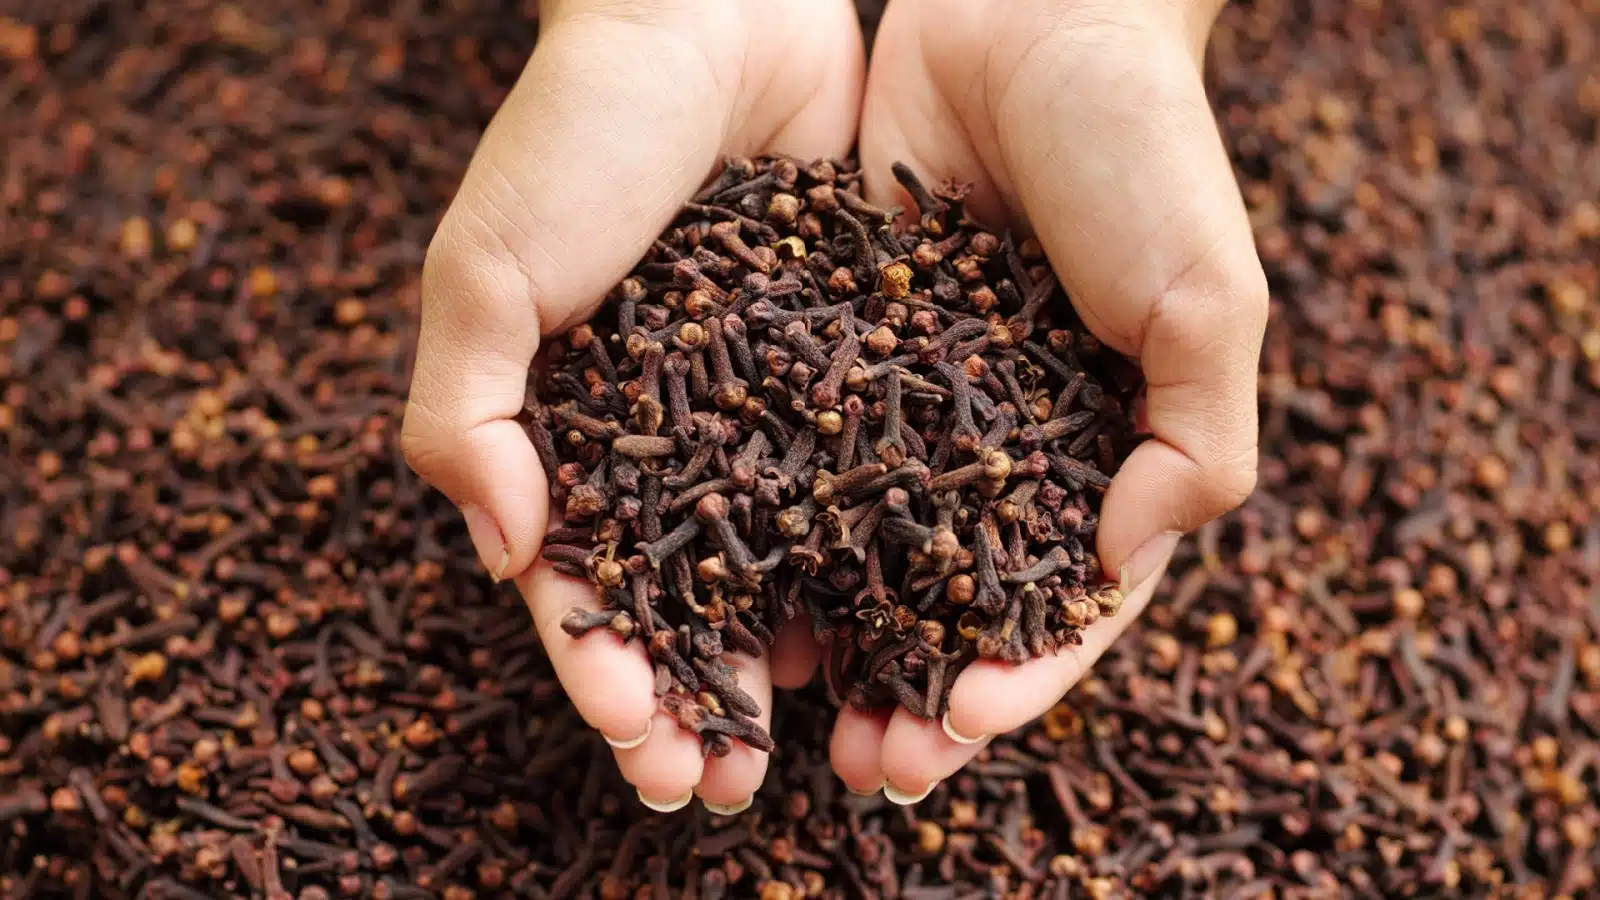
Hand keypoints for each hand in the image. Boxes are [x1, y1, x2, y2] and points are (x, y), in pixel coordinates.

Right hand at [400, 0, 864, 813]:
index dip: (604, 671)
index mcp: (565, 432)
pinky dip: (865, 565)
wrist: (714, 11)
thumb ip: (465, 416)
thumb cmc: (579, 133)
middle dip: (692, 701)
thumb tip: (506, 554)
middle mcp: (664, 440)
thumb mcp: (487, 269)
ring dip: (784, 664)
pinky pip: (857, 487)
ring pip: (775, 568)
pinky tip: (887, 633)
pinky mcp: (842, 372)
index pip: (579, 583)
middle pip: (678, 602)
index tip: (642, 745)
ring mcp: (758, 414)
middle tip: (717, 792)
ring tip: (818, 750)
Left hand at [827, 0, 1265, 801]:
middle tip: (867, 766)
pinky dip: (776, 524)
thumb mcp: (1208, 297)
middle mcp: (1009, 443)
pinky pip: (806, 453)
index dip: (1021, 675)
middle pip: (959, 598)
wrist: (1030, 11)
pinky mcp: (842, 347)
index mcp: (1108, 449)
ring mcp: (921, 403)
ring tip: (789, 711)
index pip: (1068, 598)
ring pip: (870, 547)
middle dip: (919, 686)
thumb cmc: (1143, 148)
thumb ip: (1192, 442)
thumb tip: (1117, 560)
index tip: (958, 728)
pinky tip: (734, 588)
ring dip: (837, 634)